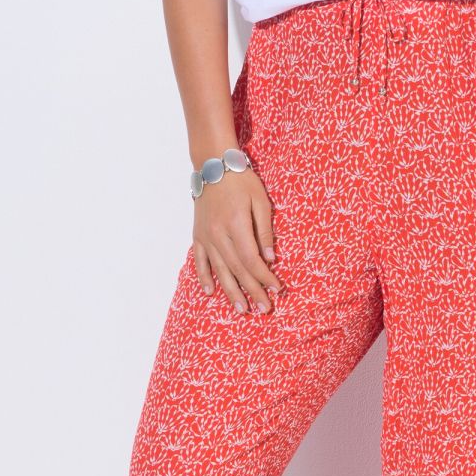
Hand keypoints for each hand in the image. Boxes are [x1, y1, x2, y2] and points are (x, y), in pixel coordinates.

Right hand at [192, 167, 284, 315]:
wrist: (213, 166)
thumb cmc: (241, 181)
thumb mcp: (260, 200)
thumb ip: (265, 230)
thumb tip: (270, 258)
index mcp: (236, 225)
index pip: (251, 259)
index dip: (264, 277)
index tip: (277, 290)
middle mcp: (218, 234)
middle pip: (237, 269)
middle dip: (252, 291)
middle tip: (263, 310)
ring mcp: (206, 236)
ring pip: (219, 270)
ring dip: (231, 291)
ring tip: (241, 309)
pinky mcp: (198, 235)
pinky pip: (200, 260)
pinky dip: (204, 277)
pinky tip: (210, 291)